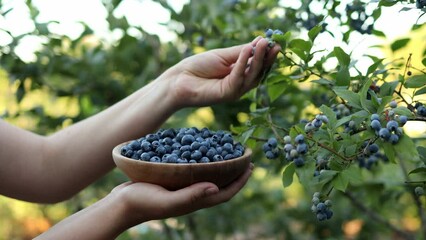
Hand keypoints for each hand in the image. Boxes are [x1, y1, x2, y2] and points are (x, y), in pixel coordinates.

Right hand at [112, 163, 253, 223]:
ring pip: (209, 176)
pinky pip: (194, 170)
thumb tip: (217, 187)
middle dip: (236, 171)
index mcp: (195, 201)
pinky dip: (203, 161)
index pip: (226, 192)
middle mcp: (192, 195)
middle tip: (245, 155)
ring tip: (229, 151)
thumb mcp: (167, 201)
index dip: (241, 180)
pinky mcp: (173, 182)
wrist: (120, 204)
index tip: (251, 164)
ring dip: (222, 165)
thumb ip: (191, 196)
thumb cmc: (142, 203)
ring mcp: (182, 189)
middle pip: (221, 183)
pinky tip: (201, 150)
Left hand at [163, 37, 280, 107]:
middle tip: (275, 44)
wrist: (180, 80)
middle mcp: (239, 83)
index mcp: (238, 73)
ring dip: (259, 59)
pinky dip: (243, 63)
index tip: (273, 41)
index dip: (265, 54)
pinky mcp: (228, 94)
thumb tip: (259, 42)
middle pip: (258, 71)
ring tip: (264, 44)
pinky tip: (247, 50)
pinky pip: (239, 77)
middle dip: (267, 58)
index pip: (256, 64)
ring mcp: (235, 90)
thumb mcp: (223, 56)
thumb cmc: (198, 67)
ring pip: (252, 75)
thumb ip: (240, 52)